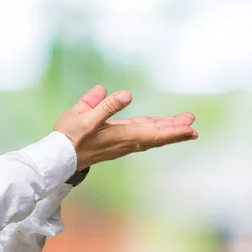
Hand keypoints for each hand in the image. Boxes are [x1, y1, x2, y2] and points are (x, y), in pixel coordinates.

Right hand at [54, 85, 197, 169]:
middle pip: (156, 136)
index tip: (190, 128)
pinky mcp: (115, 141)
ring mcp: (121, 143)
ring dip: (167, 130)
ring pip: (150, 136)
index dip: (173, 131)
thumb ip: (105, 105)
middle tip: (192, 122)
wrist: (58, 157)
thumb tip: (125, 94)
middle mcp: (125, 142)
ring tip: (183, 124)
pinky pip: (141, 136)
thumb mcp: (84, 116)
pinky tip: (157, 126)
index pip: (153, 133)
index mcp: (121, 135)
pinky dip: (153, 131)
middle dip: (175, 130)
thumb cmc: (69, 136)